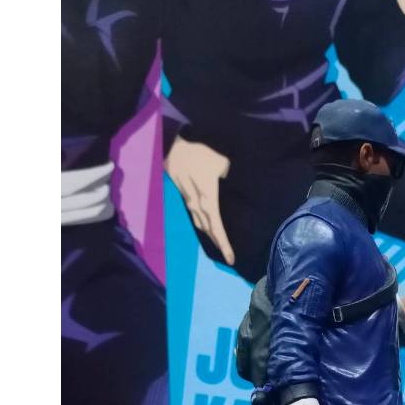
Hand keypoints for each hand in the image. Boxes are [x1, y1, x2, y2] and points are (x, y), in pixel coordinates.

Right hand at [165, 137, 235, 265]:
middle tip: (228, 256)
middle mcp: (196, 206)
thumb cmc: (200, 153)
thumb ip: (228, 176)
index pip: (217, 229)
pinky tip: (205, 225)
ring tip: (218, 243)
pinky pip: (193, 214)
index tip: (231, 259)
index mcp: (208, 201)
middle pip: (208, 231)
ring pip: (199, 224)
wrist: (174, 145)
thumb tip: (230, 180)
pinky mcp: (181, 196)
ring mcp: (187, 202)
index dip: (224, 245)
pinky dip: (202, 222)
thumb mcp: (221, 164)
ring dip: (209, 234)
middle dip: (218, 243)